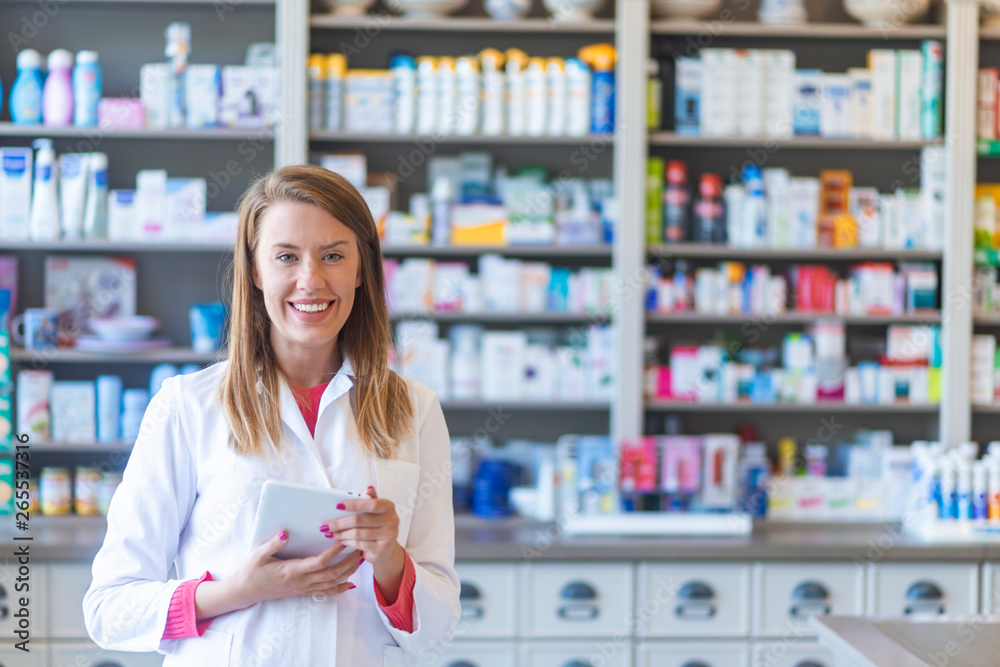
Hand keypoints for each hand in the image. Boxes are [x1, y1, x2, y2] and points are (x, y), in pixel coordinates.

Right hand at [229, 530, 362, 606]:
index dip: (333, 553)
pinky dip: (340, 588)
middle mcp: (300, 581)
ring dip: (348, 572)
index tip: (343, 540)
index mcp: (291, 571)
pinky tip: (350, 583)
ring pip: (331, 583)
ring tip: (361, 559)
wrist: (245, 591)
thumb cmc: (251, 571)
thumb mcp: (258, 555)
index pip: (318, 563)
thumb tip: (285, 533)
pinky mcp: (302, 591)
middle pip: (331, 574)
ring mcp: (302, 588)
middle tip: (361, 548)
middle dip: (349, 562)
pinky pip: (325, 592)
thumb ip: (273, 544)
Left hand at [323, 486, 399, 568]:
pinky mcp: (383, 549)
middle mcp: (392, 520)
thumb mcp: (374, 513)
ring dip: (340, 534)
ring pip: (358, 533)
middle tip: (326, 525)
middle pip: (360, 520)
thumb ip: (370, 500)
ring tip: (330, 533)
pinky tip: (340, 540)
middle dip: (340, 523)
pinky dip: (347, 542)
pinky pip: (359, 544)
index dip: (354, 505)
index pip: (371, 504)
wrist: (386, 550)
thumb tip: (368, 488)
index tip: (338, 506)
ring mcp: (389, 536)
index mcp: (389, 507)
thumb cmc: (377, 527)